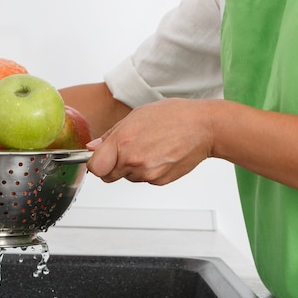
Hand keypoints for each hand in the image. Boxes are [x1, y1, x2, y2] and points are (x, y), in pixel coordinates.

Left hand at [86, 98, 213, 184]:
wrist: (204, 127)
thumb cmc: (172, 116)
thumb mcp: (135, 117)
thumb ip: (110, 135)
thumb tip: (92, 147)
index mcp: (123, 142)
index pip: (95, 167)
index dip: (96, 163)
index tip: (100, 157)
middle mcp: (133, 160)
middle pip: (108, 176)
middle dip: (112, 166)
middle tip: (126, 150)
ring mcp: (147, 174)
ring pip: (126, 177)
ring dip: (131, 167)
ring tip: (149, 147)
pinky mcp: (159, 181)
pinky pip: (143, 180)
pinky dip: (147, 171)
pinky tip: (159, 154)